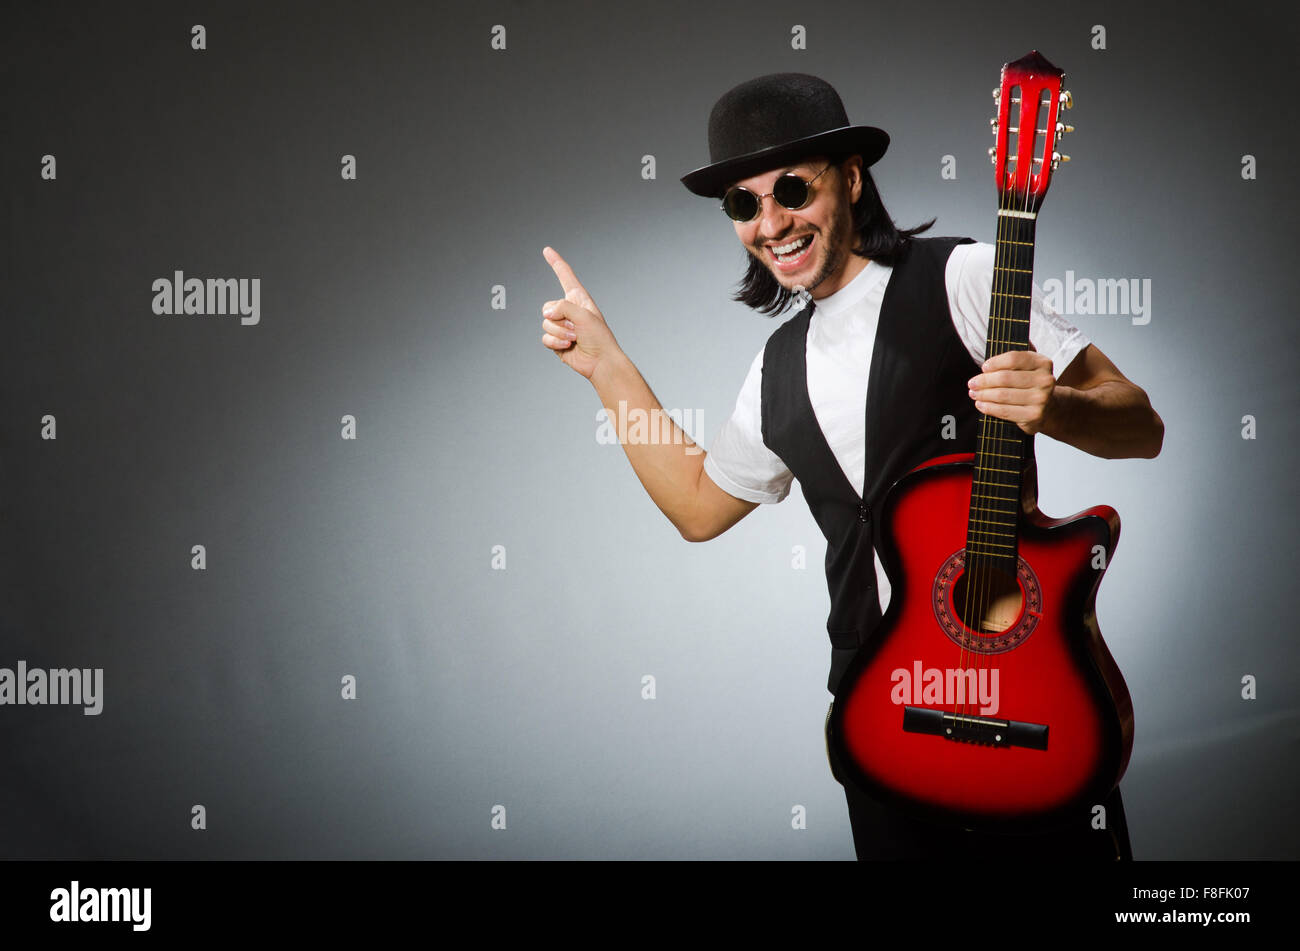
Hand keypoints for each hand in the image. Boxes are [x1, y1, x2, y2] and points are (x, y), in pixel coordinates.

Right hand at [541, 246, 620, 379]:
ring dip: (560, 332)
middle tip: (576, 328)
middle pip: (548, 306)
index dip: (556, 262)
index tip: (547, 250)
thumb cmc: (599, 337)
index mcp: (579, 299)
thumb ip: (562, 307)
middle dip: (560, 319)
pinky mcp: (556, 341)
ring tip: (575, 338)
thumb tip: (546, 314)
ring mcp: (561, 326)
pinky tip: (568, 346)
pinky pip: (545, 337)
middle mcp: (568, 310)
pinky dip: (555, 342)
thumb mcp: (584, 314)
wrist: (600, 362)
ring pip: (546, 323)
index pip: (565, 276)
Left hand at [967, 346, 1057, 434]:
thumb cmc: (1030, 383)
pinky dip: (989, 408)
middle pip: (1005, 378)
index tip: (983, 367)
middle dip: (984, 381)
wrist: (1048, 407)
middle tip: (972, 383)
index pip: (1013, 358)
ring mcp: (1041, 398)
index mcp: (1042, 362)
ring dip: (983, 395)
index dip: (995, 363)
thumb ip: (1015, 357)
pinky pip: (1005, 411)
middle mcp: (1045, 380)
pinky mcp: (1034, 415)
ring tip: (974, 393)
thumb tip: (994, 348)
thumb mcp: (1027, 366)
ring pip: (1002, 395)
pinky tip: (981, 404)